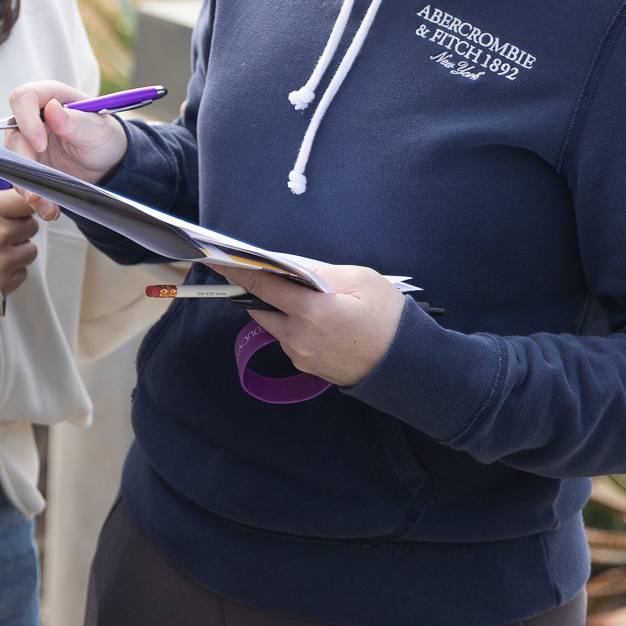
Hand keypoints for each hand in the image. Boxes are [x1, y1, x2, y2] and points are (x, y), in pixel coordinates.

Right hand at [0, 80, 128, 221]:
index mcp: (50, 97)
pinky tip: (49, 208)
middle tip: (37, 185)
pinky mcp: (28, 166)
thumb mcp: (97, 128)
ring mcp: (28, 143)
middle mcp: (33, 118)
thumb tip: (52, 109)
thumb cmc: (105, 136)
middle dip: (22, 163)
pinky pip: (22, 182)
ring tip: (47, 205)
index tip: (40, 143)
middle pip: (14, 135)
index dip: (26, 120)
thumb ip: (74, 120)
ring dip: (28, 187)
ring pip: (13, 163)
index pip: (23, 98)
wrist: (108, 163)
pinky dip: (34, 198)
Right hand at [0, 187, 37, 295]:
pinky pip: (23, 273)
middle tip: (0, 230)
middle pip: (31, 226)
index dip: (25, 205)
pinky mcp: (2, 284)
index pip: (28, 201)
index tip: (20, 208)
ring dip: (17, 250)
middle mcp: (0, 234)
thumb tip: (2, 189)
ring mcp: (2, 261)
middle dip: (19, 227)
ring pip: (30, 251)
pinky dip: (11, 270)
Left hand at [215, 262, 405, 387]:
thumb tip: (287, 262)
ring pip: (273, 324)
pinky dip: (291, 325)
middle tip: (265, 272)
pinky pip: (287, 339)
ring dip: (278, 308)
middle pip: (260, 307)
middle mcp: (298, 337)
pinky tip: (315, 318)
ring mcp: (300, 355)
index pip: (262, 285)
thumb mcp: (360, 280)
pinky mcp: (306, 367)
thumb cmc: (389, 318)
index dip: (239, 270)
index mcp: (311, 311)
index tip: (217, 258)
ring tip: (302, 296)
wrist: (408, 365)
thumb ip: (318, 270)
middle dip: (259, 289)